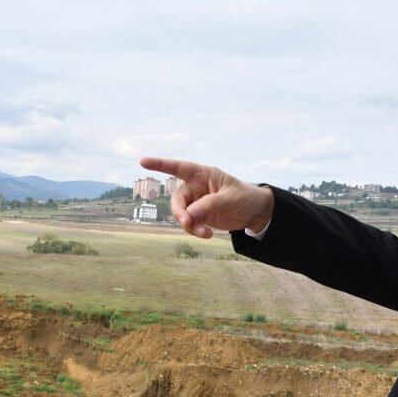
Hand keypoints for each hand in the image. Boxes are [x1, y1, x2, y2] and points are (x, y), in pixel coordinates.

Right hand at [139, 157, 273, 238]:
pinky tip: (207, 234)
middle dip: (179, 212)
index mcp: (202, 174)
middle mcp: (195, 187)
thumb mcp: (229, 198)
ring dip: (189, 225)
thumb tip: (189, 214)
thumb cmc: (244, 197)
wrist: (254, 212)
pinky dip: (195, 230)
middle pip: (177, 199)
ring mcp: (196, 202)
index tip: (143, 162)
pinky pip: (189, 224)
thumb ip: (209, 204)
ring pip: (181, 214)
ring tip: (205, 233)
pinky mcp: (199, 216)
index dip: (160, 164)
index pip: (179, 167)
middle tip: (187, 223)